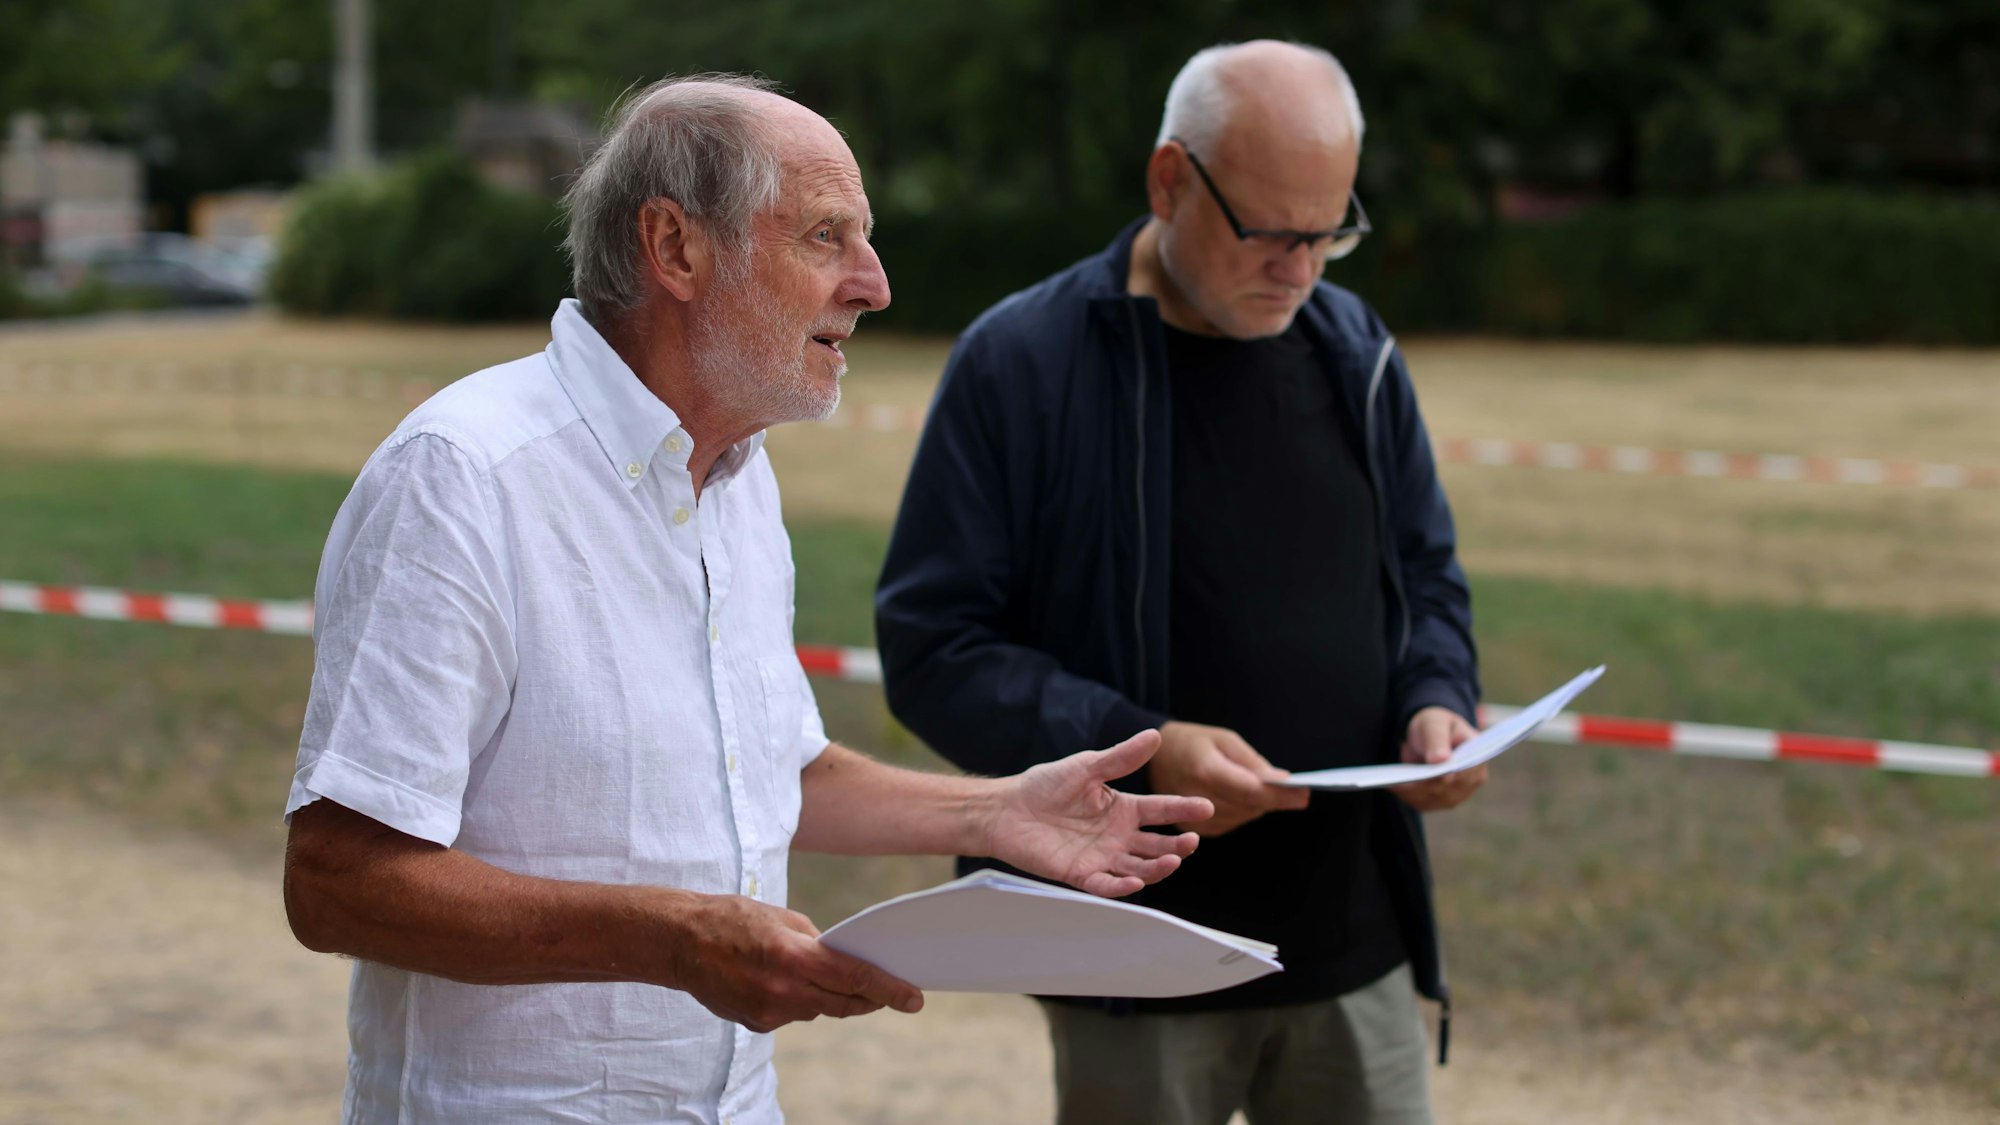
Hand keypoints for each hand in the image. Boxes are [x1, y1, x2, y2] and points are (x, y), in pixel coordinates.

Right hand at [666, 892, 923, 1033]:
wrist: (679, 942)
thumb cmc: (732, 919)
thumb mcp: (782, 918)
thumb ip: (816, 943)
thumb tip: (842, 962)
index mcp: (793, 956)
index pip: (854, 978)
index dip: (889, 990)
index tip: (915, 999)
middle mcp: (783, 991)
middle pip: (843, 1003)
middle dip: (869, 999)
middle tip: (890, 994)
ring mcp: (768, 1013)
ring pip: (817, 1010)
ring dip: (826, 995)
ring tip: (811, 970)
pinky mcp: (756, 1024)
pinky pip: (792, 1015)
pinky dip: (796, 999)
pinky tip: (777, 980)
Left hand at [983, 729, 1212, 897]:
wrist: (1007, 809)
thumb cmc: (1045, 786)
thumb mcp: (1086, 766)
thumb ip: (1120, 758)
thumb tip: (1154, 736)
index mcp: (1122, 809)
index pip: (1161, 810)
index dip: (1183, 809)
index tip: (1205, 807)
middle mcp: (1117, 836)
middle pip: (1157, 845)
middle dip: (1177, 845)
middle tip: (1192, 841)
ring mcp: (1101, 856)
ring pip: (1139, 867)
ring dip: (1158, 867)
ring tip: (1172, 861)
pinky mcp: (1081, 874)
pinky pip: (1107, 885)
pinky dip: (1122, 885)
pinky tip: (1135, 880)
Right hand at [1147, 720, 1311, 836]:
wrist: (1151, 759)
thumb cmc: (1190, 742)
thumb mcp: (1222, 738)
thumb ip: (1252, 762)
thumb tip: (1283, 781)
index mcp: (1205, 770)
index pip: (1251, 791)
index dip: (1280, 795)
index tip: (1305, 794)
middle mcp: (1195, 797)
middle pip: (1249, 807)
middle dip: (1273, 799)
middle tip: (1294, 792)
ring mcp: (1190, 817)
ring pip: (1241, 818)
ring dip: (1258, 806)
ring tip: (1265, 791)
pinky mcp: (1189, 829)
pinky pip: (1228, 825)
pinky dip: (1241, 813)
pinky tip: (1241, 799)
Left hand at [1390, 706, 1485, 811]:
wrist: (1425, 735)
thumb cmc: (1435, 725)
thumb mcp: (1435, 723)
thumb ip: (1438, 739)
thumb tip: (1441, 760)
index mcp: (1477, 758)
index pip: (1468, 771)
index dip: (1455, 775)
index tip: (1441, 775)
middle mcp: (1470, 780)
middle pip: (1449, 789)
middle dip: (1427, 784)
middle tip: (1406, 780)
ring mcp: (1455, 794)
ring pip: (1434, 799)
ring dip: (1414, 792)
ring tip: (1394, 782)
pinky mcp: (1437, 801)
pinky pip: (1421, 802)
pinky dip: (1407, 796)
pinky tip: (1393, 785)